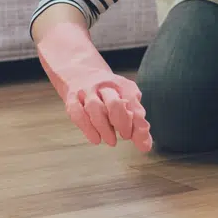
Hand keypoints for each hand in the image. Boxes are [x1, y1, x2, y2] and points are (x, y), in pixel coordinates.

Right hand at [36, 22, 152, 151]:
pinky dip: (87, 129)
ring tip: (112, 141)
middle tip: (125, 136)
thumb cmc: (108, 93)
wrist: (80, 71)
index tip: (141, 139)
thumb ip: (137, 122)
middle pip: (114, 103)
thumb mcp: (126, 100)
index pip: (132, 103)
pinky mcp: (72, 98)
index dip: (138, 123)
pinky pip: (77, 113)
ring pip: (95, 109)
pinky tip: (95, 139)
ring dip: (104, 128)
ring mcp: (86, 91)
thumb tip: (145, 145)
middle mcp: (104, 85)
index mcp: (122, 85)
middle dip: (121, 123)